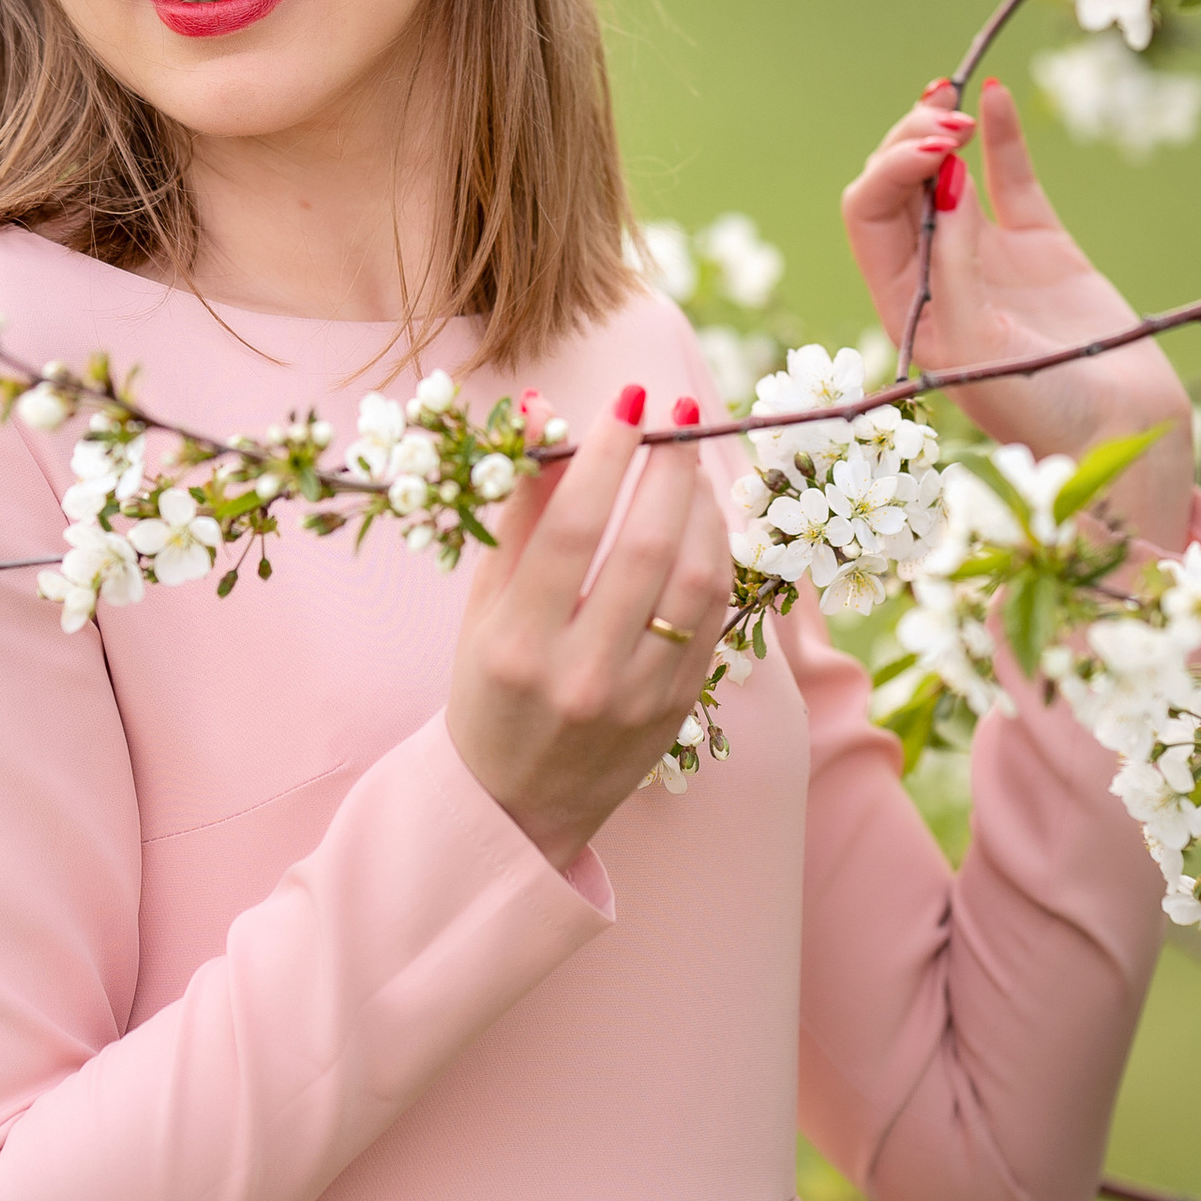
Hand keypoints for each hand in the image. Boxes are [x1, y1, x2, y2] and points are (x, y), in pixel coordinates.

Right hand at [446, 389, 733, 876]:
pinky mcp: (678, 710)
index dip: (607, 453)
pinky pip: (714, 618)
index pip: (574, 528)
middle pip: (649, 547)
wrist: (515, 802)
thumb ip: (518, 512)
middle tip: (679, 417)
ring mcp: (637, 697)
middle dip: (670, 468)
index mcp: (517, 644)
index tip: (630, 399)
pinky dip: (716, 560)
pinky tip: (703, 526)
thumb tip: (541, 411)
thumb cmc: (489, 687)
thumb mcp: (485, 604)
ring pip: (698, 581)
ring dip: (705, 509)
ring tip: (693, 469)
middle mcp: (580, 674)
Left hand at [841, 77, 1196, 556]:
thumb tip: (944, 180)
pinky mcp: (1040, 246)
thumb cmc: (1044, 415)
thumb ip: (956, 267)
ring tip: (958, 99)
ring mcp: (987, 256)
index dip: (892, 171)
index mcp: (904, 305)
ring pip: (944, 172)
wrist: (1128, 438)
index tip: (936, 151)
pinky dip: (1000, 136)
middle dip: (911, 140)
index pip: (870, 215)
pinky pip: (1010, 178)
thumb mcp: (982, 349)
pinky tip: (996, 98)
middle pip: (896, 185)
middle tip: (949, 122)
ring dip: (941, 128)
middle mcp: (935, 275)